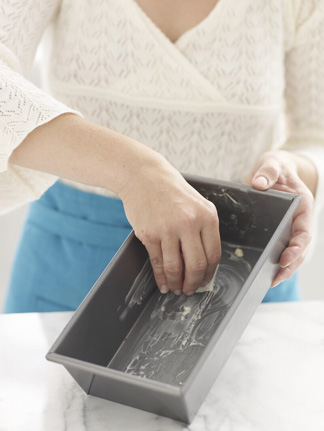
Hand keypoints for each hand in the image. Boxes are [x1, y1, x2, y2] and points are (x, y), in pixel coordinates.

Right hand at [119, 158, 220, 295]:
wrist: (144, 176)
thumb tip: (205, 263)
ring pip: (176, 268)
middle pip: (196, 265)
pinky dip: (161, 278)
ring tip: (176, 289)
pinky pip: (158, 263)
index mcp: (207, 216)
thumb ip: (204, 229)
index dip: (209, 274)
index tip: (205, 281)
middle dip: (194, 283)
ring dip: (176, 284)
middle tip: (190, 290)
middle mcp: (189, 223)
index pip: (213, 255)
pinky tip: (163, 283)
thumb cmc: (172, 191)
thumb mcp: (197, 204)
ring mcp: (168, 229)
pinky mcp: (149, 234)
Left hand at [243, 150, 314, 286]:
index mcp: (302, 207)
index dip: (297, 248)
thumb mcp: (272, 164)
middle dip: (290, 265)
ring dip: (283, 269)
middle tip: (276, 278)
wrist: (273, 169)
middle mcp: (297, 221)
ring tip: (270, 282)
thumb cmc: (276, 167)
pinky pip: (278, 249)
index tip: (286, 259)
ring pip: (290, 253)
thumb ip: (268, 171)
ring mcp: (288, 228)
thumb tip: (259, 182)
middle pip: (299, 249)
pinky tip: (264, 273)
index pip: (304, 232)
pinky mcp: (277, 231)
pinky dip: (274, 262)